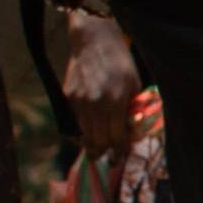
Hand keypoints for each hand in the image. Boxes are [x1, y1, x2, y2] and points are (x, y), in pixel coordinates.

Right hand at [51, 2, 141, 162]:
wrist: (94, 42)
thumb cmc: (120, 62)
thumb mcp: (135, 84)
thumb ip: (132, 108)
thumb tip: (131, 131)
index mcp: (116, 101)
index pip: (117, 136)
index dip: (120, 150)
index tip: (121, 157)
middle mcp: (96, 104)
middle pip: (98, 140)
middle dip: (104, 153)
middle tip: (109, 160)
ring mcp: (79, 102)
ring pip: (84, 134)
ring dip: (90, 146)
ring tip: (97, 153)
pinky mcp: (68, 97)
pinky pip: (74, 122)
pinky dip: (80, 131)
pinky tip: (86, 136)